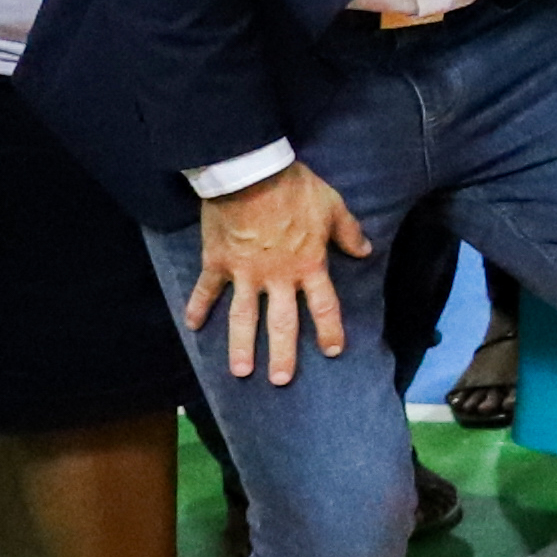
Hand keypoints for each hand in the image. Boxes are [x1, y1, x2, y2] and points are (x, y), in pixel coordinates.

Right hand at [182, 157, 370, 382]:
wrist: (251, 175)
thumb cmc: (296, 188)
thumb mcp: (332, 206)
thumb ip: (348, 232)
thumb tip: (365, 251)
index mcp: (308, 265)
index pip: (323, 306)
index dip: (330, 330)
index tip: (333, 351)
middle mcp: (277, 277)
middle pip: (282, 323)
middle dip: (283, 354)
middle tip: (281, 381)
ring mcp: (244, 274)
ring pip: (243, 318)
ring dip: (241, 346)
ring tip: (240, 371)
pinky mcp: (218, 263)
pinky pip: (206, 290)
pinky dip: (197, 307)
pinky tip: (191, 326)